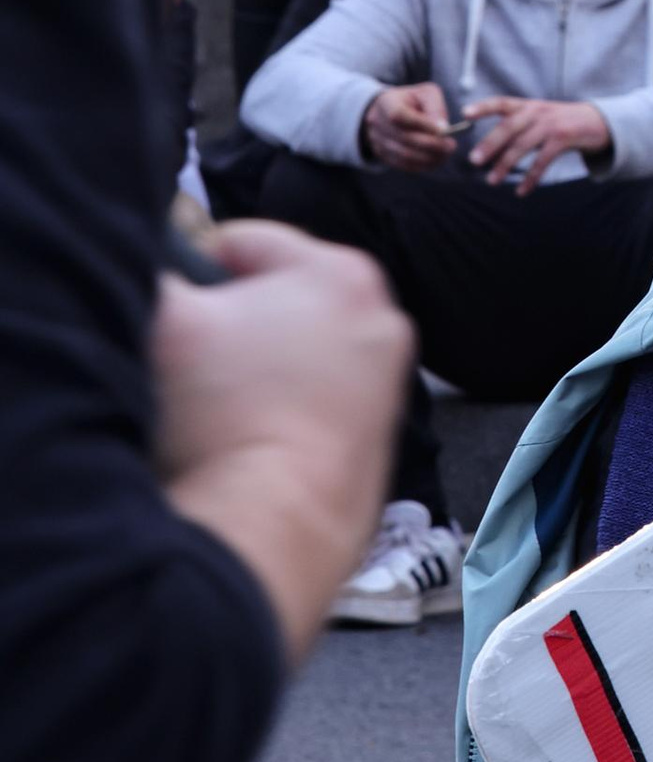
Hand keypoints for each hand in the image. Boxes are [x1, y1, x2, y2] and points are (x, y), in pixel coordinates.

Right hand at [154, 221, 410, 661]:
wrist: (276, 521)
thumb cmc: (225, 415)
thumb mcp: (165, 321)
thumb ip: (157, 273)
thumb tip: (154, 269)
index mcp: (338, 270)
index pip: (243, 241)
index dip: (191, 270)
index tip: (168, 309)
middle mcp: (380, 315)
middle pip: (275, 297)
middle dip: (229, 322)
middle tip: (189, 362)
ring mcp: (388, 379)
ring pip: (294, 350)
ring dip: (254, 369)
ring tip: (215, 405)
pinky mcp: (381, 433)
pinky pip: (314, 400)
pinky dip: (281, 410)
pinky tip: (246, 437)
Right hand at [359, 81, 456, 169]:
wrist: (388, 111)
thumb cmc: (412, 100)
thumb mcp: (426, 93)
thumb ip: (435, 108)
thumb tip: (443, 129)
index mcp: (386, 102)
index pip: (399, 115)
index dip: (423, 125)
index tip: (445, 130)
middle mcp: (377, 122)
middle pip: (404, 138)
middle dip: (432, 144)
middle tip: (451, 146)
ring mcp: (377, 141)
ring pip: (404, 155)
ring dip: (429, 157)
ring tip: (446, 154)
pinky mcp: (382, 155)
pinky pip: (403, 164)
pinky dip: (422, 165)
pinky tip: (436, 161)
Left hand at [465, 94, 610, 190]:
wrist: (598, 121)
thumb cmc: (561, 122)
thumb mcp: (540, 116)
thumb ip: (518, 125)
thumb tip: (488, 146)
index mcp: (528, 105)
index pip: (501, 102)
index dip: (483, 107)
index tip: (465, 114)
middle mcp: (537, 112)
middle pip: (509, 127)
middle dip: (490, 144)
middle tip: (474, 160)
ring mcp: (551, 125)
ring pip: (523, 145)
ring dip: (505, 164)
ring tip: (491, 180)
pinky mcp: (563, 139)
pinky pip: (542, 161)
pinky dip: (530, 178)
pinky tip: (521, 191)